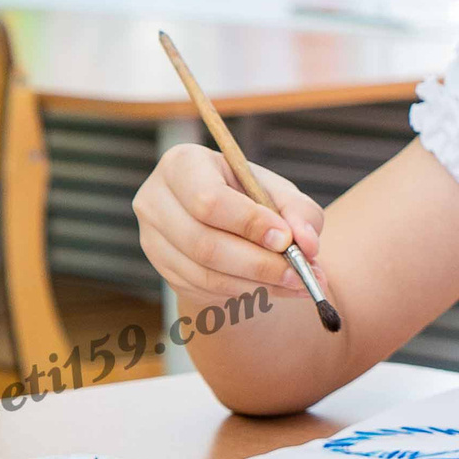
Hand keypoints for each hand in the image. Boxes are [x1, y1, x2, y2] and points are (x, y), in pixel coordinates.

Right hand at [133, 144, 327, 317]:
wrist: (226, 219)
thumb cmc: (252, 196)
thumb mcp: (279, 191)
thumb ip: (299, 211)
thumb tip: (306, 243)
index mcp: (183, 165)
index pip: (209, 200)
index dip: (249, 223)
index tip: (286, 240)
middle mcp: (156, 201)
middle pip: (204, 244)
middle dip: (259, 263)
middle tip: (301, 273)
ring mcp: (152, 239)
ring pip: (205, 274)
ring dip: (258, 284)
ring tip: (298, 282)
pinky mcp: (162, 269)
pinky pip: (204, 290)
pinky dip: (246, 293)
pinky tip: (276, 288)